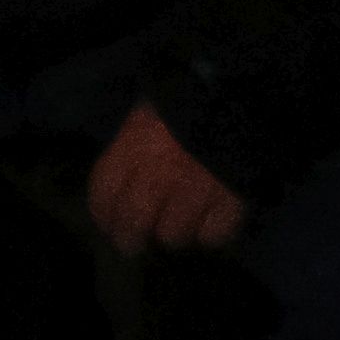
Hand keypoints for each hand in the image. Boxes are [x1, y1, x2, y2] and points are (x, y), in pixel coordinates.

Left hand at [84, 100, 247, 254]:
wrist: (237, 92)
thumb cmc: (185, 99)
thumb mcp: (147, 114)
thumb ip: (130, 148)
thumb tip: (120, 186)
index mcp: (133, 144)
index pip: (105, 190)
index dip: (102, 214)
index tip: (107, 226)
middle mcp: (159, 171)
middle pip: (134, 220)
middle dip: (129, 239)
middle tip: (132, 247)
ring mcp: (196, 187)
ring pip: (174, 234)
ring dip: (173, 236)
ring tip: (176, 228)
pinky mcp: (233, 199)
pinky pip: (214, 235)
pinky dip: (209, 236)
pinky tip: (208, 226)